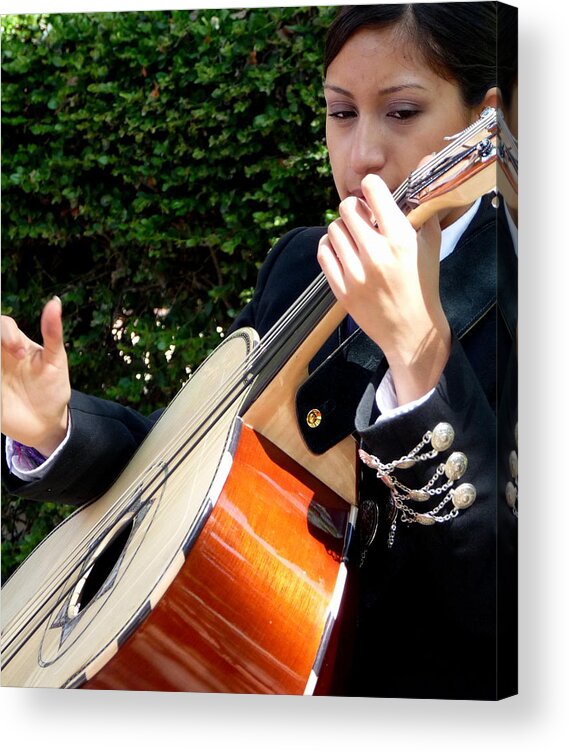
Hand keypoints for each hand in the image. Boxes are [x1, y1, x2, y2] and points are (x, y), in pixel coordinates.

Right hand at [1, 297, 70, 456]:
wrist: (45, 423)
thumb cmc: (52, 389)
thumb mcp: (56, 360)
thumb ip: (52, 332)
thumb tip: (54, 301)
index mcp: (14, 344)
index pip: (2, 324)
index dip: (7, 333)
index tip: (20, 352)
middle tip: (14, 356)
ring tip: (2, 378)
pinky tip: (1, 389)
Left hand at [317, 173, 450, 404]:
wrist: (410, 330)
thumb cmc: (423, 284)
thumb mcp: (432, 244)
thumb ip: (425, 208)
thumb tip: (424, 166)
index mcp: (400, 239)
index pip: (373, 191)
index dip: (371, 187)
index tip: (373, 193)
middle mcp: (375, 254)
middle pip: (347, 208)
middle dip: (356, 209)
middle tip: (364, 219)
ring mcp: (355, 273)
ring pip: (333, 229)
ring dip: (344, 229)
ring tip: (355, 238)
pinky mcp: (341, 289)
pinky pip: (323, 253)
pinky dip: (330, 247)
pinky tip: (342, 251)